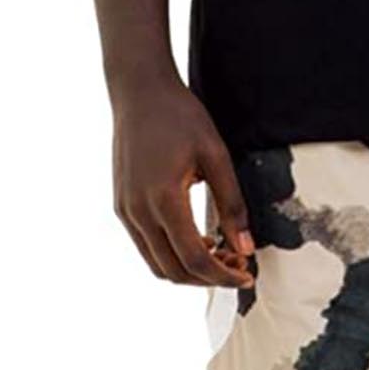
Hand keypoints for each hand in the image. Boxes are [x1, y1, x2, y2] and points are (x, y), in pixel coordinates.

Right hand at [111, 74, 255, 285]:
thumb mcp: (216, 154)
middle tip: (238, 263)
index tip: (247, 274)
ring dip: (188, 269)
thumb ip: (232, 203)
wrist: (140, 92)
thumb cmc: (180, 116)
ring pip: (156, 264)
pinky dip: (171, 253)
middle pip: (173, 271)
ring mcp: (125, 211)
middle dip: (208, 277)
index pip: (195, 260)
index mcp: (163, 200)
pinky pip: (145, 246)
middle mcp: (138, 212)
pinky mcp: (121, 206)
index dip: (224, 275)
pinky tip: (195, 237)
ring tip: (220, 252)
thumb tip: (245, 246)